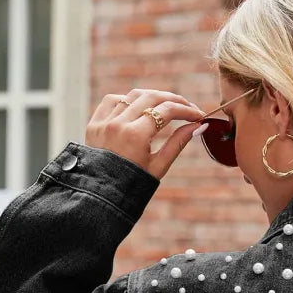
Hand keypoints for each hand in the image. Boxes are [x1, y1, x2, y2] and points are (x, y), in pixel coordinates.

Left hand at [85, 88, 207, 180]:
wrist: (101, 197)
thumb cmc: (133, 186)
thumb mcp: (159, 166)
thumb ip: (178, 143)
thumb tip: (198, 126)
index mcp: (135, 136)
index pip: (166, 111)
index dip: (186, 110)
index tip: (198, 115)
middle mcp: (118, 124)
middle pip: (151, 96)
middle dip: (173, 99)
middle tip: (187, 107)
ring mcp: (104, 122)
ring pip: (133, 95)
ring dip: (152, 96)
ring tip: (166, 106)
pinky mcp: (94, 123)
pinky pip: (112, 100)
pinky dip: (128, 100)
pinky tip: (139, 108)